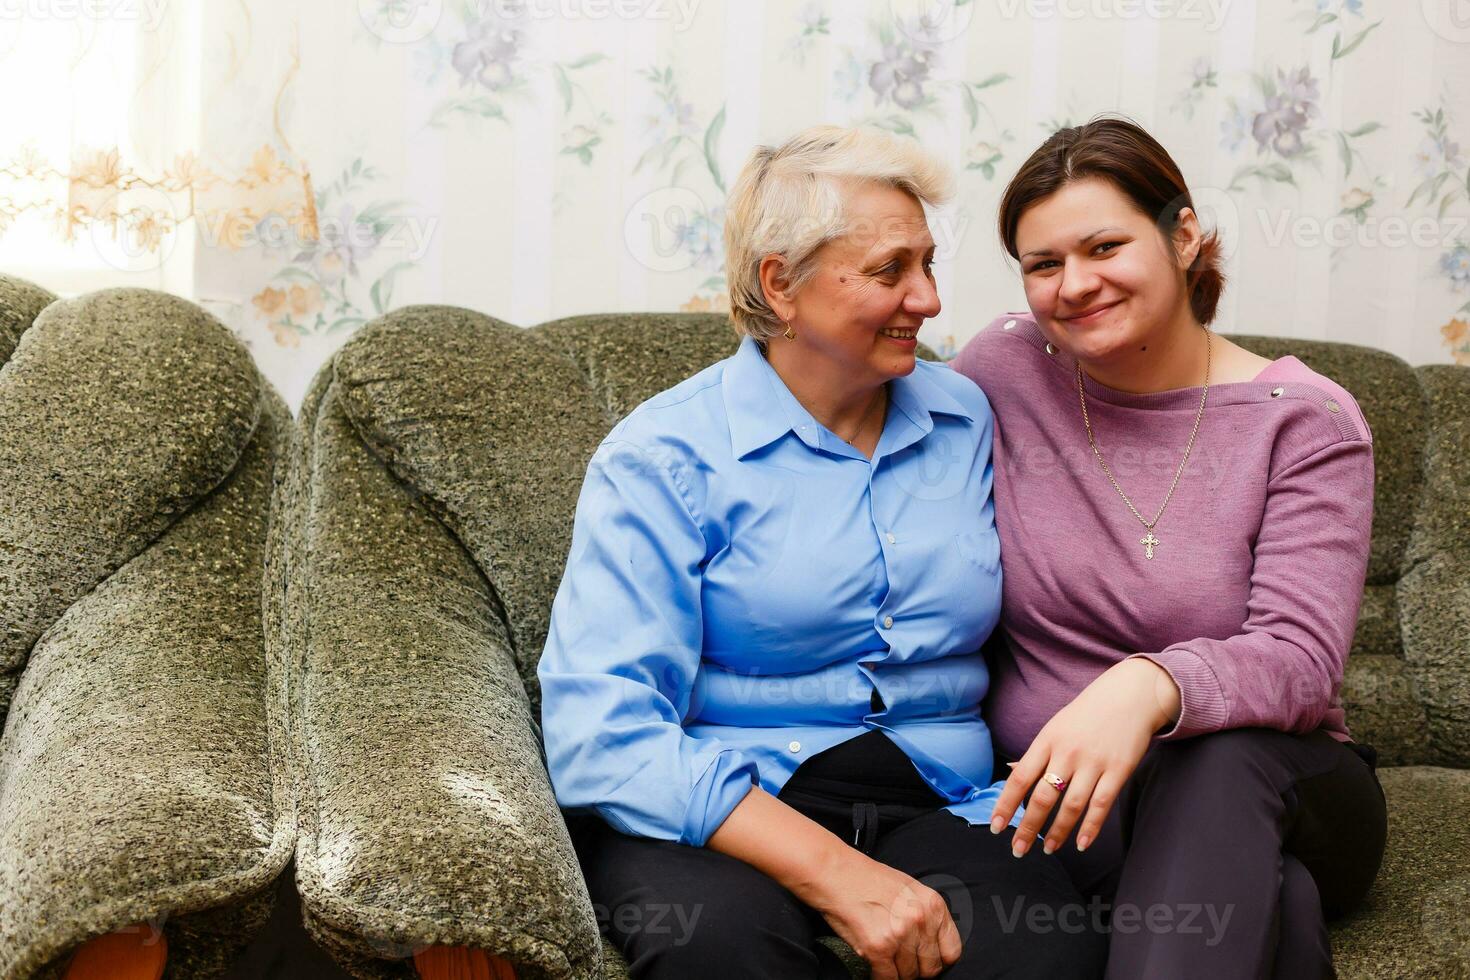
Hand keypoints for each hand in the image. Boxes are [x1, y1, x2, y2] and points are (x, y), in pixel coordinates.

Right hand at [804, 851, 962, 979]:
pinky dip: (880, 977)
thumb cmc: (867, 879)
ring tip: (884, 959)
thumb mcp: (909, 889)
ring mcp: (900, 934)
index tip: (925, 960)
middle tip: (900, 961)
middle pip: (930, 968)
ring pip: (908, 976)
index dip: (938, 960)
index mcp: (933, 904)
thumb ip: (926, 916)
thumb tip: (932, 946)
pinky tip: (873, 965)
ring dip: (896, 972)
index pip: (952, 951)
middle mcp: (920, 919)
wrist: (834, 872)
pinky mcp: (878, 947)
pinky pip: (887, 978)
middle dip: (916, 969)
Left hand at [989, 657, 1180, 856]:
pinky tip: (1081, 844)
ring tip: (1048, 849)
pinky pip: (1101, 805)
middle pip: (1042, 797)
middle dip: (1028, 828)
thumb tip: (1012, 772)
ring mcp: (1094, 762)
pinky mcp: (1119, 770)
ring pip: (1071, 805)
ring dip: (1058, 832)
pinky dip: (1090, 828)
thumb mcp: (1056, 727)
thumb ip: (1038, 753)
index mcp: (1047, 740)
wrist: (1130, 695)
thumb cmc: (1087, 714)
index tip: (996, 828)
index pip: (1019, 778)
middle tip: (1018, 850)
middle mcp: (1067, 752)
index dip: (1006, 805)